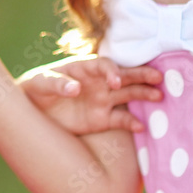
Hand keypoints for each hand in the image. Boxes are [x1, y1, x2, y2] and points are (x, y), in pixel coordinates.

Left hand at [19, 56, 163, 134]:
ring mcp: (102, 100)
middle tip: (159, 78)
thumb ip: (57, 83)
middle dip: (141, 75)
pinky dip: (132, 123)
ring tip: (160, 97)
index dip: (112, 71)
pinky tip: (142, 127)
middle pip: (124, 76)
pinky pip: (121, 120)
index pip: (105, 65)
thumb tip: (75, 88)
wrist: (32, 110)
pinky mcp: (102, 119)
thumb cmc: (36, 88)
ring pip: (128, 95)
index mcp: (85, 68)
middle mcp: (98, 82)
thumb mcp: (41, 82)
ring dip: (144, 95)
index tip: (114, 82)